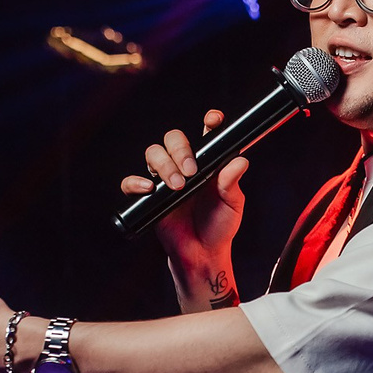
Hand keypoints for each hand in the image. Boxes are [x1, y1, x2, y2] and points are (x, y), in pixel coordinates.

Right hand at [119, 111, 248, 270]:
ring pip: (153, 153)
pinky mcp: (148, 196)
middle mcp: (184, 165)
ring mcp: (164, 179)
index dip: (209, 122)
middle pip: (173, 139)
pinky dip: (136, 182)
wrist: (202, 253)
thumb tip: (240, 161)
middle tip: (190, 171)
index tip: (213, 120)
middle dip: (180, 150)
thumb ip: (232, 182)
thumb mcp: (232, 203)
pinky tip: (149, 189)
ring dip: (163, 165)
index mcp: (207, 163)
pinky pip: (132, 182)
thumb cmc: (220, 226)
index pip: (206, 135)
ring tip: (177, 186)